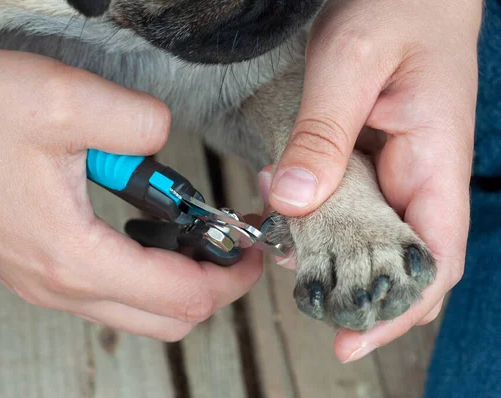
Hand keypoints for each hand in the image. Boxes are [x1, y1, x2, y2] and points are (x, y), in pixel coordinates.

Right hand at [0, 11, 262, 340]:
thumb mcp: (72, 101)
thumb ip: (142, 125)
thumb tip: (162, 142)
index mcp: (73, 256)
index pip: (181, 296)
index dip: (231, 277)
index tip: (253, 251)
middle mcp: (57, 285)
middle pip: (164, 320)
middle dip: (211, 289)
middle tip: (231, 250)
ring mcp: (41, 282)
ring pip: (134, 311)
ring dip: (174, 282)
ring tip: (192, 236)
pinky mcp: (32, 267)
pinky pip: (103, 292)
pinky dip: (139, 273)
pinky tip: (143, 232)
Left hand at [261, 0, 481, 360]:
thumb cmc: (396, 5)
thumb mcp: (349, 64)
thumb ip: (322, 135)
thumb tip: (292, 201)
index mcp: (436, 161)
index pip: (431, 260)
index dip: (395, 310)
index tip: (350, 341)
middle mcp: (422, 174)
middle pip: (397, 258)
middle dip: (351, 288)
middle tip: (298, 294)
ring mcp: (399, 167)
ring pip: (369, 234)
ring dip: (329, 254)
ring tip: (283, 251)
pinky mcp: (374, 155)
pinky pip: (351, 201)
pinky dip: (320, 218)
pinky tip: (285, 215)